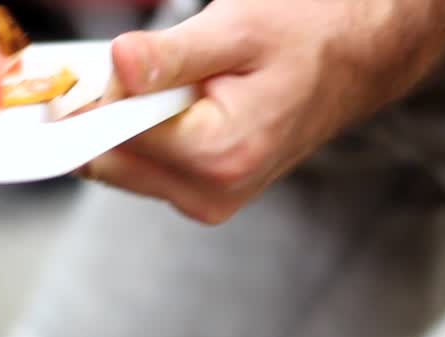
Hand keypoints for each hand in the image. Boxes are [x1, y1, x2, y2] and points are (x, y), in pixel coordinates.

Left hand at [77, 0, 444, 223]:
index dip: (91, 97)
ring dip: (125, 122)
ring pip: (120, 166)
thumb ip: (171, 56)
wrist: (360, 57)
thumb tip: (116, 68)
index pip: (112, 137)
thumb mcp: (239, 28)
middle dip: (104, 112)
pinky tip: (175, 103)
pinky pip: (144, 167)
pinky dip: (143, 134)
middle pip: (107, 159)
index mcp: (217, 155)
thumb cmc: (310, 34)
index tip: (84, 68)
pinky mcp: (204, 197)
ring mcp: (206, 201)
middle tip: (132, 65)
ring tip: (171, 82)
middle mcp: (209, 193)